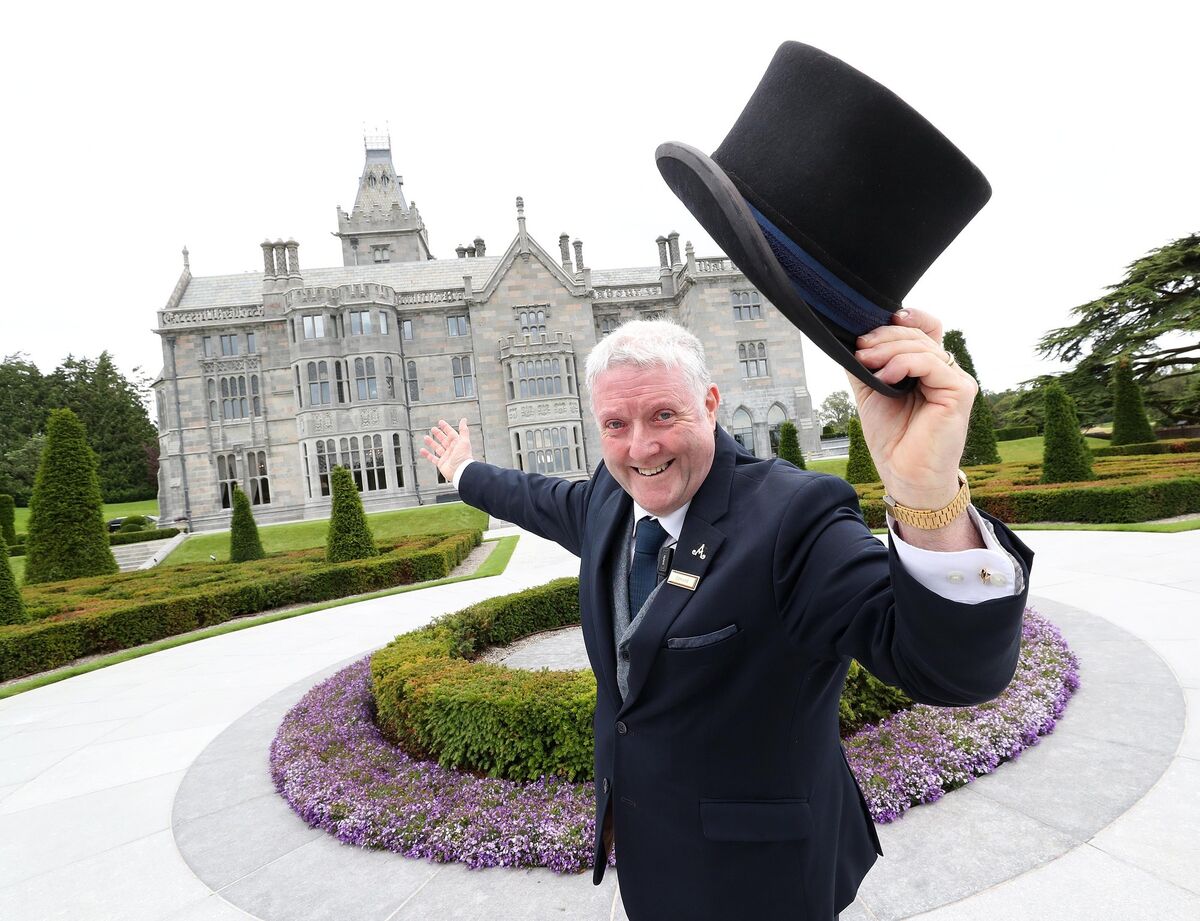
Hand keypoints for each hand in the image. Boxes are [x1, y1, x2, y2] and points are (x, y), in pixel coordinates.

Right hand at [420, 418, 473, 481]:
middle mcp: (452, 450)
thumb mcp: (464, 441)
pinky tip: (421, 450)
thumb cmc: (463, 456)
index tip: (440, 422)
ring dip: (431, 443)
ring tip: (425, 437)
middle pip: (444, 440)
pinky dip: (427, 455)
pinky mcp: (441, 464)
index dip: (446, 427)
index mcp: (457, 444)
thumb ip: (463, 430)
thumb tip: (464, 419)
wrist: (461, 471)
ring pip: (437, 448)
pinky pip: (432, 458)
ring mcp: (446, 457)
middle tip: (433, 429)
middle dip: (438, 434)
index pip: (451, 433)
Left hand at [846, 308, 976, 509]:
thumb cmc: (893, 439)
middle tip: (860, 349)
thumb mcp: (872, 392)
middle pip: (919, 334)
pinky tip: (886, 377)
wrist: (904, 475)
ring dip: (888, 350)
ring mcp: (956, 380)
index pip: (927, 327)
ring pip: (923, 346)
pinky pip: (931, 363)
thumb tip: (849, 339)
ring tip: (866, 363)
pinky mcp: (960, 392)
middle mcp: (946, 371)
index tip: (880, 320)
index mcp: (929, 368)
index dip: (909, 317)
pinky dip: (904, 364)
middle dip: (885, 336)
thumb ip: (867, 366)